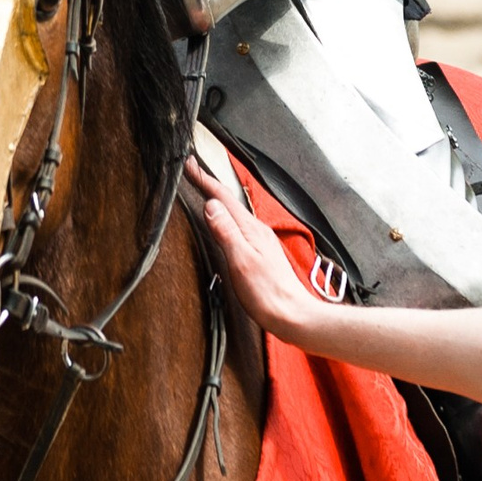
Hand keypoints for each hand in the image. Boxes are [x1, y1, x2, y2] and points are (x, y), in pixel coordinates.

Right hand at [187, 158, 324, 344]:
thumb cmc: (267, 294)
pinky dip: (227, 218)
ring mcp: (261, 241)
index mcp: (251, 229)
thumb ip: (226, 232)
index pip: (223, 198)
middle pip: (229, 201)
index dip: (205, 180)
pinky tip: (224, 223)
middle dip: (210, 185)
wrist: (293, 315)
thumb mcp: (241, 261)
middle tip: (193, 172)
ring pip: (235, 213)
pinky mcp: (261, 252)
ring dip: (219, 201)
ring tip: (205, 192)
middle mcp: (258, 230)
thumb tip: (211, 205)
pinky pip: (239, 226)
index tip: (189, 164)